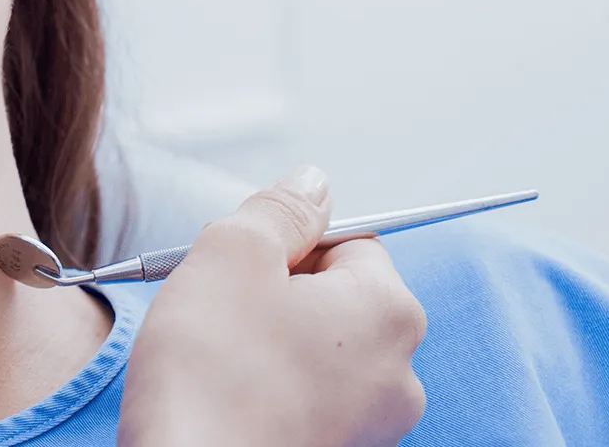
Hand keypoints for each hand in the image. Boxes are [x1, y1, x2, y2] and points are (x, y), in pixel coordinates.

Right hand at [118, 167, 428, 446]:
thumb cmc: (209, 374)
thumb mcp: (231, 252)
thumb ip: (278, 209)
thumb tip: (313, 184)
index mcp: (389, 309)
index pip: (348, 239)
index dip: (285, 243)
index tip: (242, 267)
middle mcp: (399, 371)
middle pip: (336, 295)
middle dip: (277, 292)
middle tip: (222, 309)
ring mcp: (373, 424)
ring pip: (317, 347)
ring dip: (270, 339)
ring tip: (220, 358)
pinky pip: (307, 396)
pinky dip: (269, 386)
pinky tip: (229, 394)